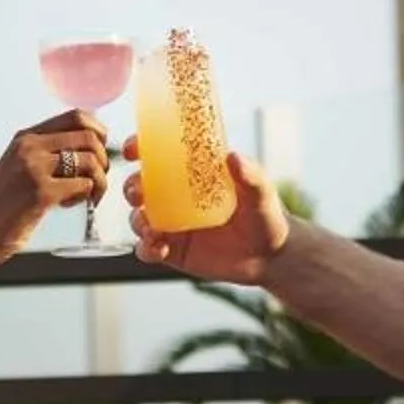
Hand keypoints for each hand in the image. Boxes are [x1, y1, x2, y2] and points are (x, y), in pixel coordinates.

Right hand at [0, 111, 108, 265]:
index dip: (98, 131)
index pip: (76, 116)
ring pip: (91, 160)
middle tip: (97, 179)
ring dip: (99, 180)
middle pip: (89, 136)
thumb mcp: (18, 168)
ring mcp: (34, 168)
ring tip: (87, 195)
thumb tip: (88, 149)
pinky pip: (84, 185)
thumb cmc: (1, 207)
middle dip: (103, 158)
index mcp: (25, 137)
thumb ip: (45, 154)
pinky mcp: (41, 193)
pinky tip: (70, 205)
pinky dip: (87, 196)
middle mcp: (29, 147)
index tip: (100, 152)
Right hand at [123, 139, 290, 282]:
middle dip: (131, 187)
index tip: (134, 149)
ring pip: (138, 218)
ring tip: (152, 228)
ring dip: (137, 220)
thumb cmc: (265, 215)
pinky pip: (147, 249)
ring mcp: (172, 224)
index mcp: (191, 173)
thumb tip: (233, 156)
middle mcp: (175, 197)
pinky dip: (146, 248)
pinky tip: (159, 249)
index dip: (139, 148)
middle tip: (139, 193)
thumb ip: (249, 174)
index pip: (158, 155)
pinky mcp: (172, 251)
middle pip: (138, 186)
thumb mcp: (260, 191)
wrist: (272, 256)